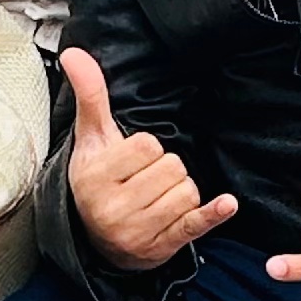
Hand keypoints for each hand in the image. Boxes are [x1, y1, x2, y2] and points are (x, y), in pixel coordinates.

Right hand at [63, 49, 237, 269]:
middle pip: (172, 167)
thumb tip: (74, 53)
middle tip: (143, 183)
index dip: (146, 149)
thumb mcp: (91, 140)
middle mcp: (113, 208)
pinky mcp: (161, 248)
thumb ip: (90, 96)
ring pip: (187, 191)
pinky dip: (212, 214)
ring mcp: (137, 231)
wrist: (97, 241)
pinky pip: (194, 225)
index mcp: (94, 177)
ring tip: (155, 200)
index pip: (148, 145)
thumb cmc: (98, 182)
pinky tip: (226, 204)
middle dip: (165, 170)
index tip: (131, 163)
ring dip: (179, 192)